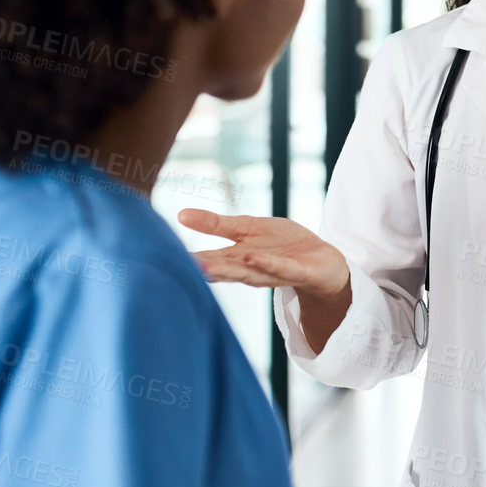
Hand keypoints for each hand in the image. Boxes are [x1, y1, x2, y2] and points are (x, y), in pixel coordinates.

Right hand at [178, 209, 348, 297]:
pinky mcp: (297, 272)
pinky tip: (250, 256)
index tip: (162, 259)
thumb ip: (216, 224)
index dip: (188, 259)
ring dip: (228, 270)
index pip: (209, 259)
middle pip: (225, 270)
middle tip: (180, 267)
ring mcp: (274, 272)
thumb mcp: (248, 228)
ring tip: (207, 265)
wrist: (323, 261)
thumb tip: (180, 214)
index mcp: (237, 258)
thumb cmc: (283, 246)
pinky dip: (265, 264)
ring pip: (247, 272)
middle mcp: (251, 269)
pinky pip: (279, 268)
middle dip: (204, 269)